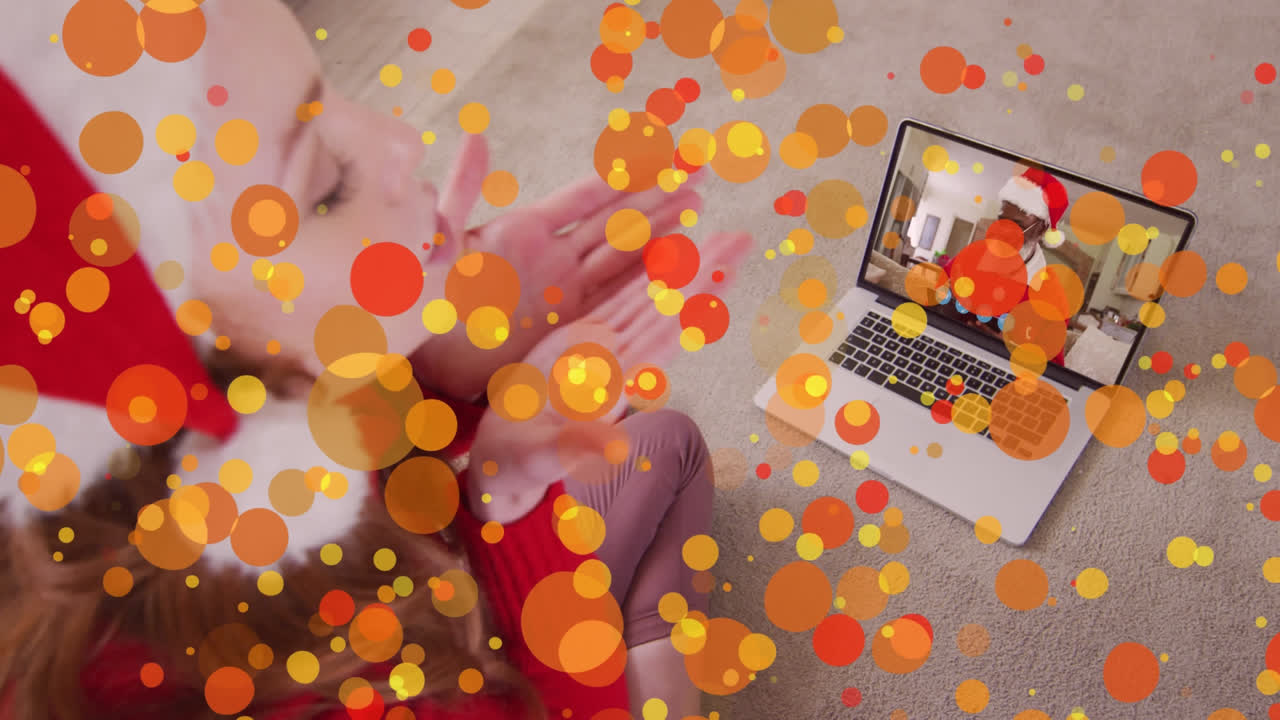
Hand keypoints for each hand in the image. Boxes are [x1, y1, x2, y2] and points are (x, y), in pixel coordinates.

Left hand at [410, 135, 704, 399]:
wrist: (424, 362)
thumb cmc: (423, 301)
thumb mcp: (437, 243)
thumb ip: (461, 192)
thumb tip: (473, 136)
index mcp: (524, 231)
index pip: (584, 197)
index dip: (621, 176)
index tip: (658, 155)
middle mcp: (552, 257)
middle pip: (614, 222)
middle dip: (656, 199)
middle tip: (698, 176)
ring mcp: (564, 290)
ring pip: (624, 257)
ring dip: (661, 235)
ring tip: (697, 210)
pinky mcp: (570, 323)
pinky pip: (617, 298)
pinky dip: (648, 283)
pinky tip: (678, 269)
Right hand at [465, 230, 752, 523]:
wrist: (505, 459)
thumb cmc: (521, 461)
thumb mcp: (542, 456)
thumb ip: (576, 449)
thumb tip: (615, 449)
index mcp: (612, 383)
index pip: (660, 336)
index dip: (689, 305)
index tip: (719, 275)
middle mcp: (618, 361)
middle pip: (668, 310)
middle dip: (704, 276)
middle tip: (741, 241)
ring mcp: (604, 347)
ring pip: (650, 300)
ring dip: (685, 271)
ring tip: (719, 240)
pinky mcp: (583, 338)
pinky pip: (619, 300)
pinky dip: (642, 276)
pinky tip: (665, 256)